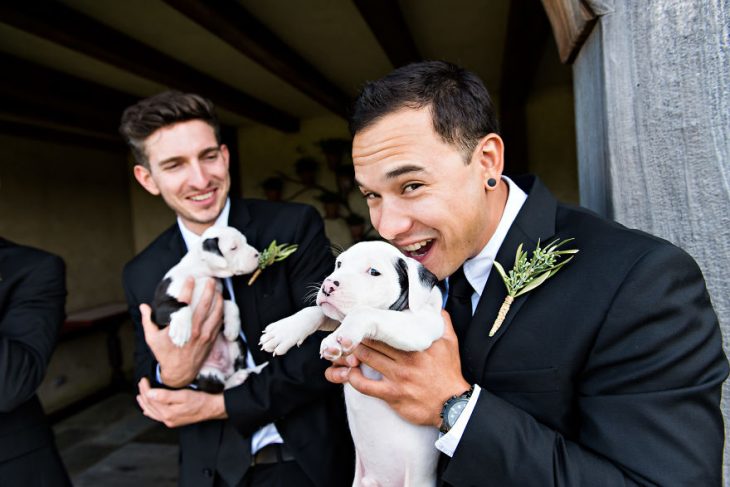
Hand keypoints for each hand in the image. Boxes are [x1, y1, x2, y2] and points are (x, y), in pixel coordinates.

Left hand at [136, 377, 226, 427]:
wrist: (211, 408)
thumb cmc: (200, 400)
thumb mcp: (183, 395)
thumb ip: (165, 395)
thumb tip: (149, 394)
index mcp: (168, 413)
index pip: (151, 399)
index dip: (145, 388)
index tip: (143, 379)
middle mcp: (167, 419)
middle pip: (150, 406)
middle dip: (143, 394)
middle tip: (141, 383)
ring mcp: (170, 421)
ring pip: (152, 412)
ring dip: (145, 403)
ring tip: (140, 395)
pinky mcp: (173, 421)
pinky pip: (157, 417)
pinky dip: (151, 412)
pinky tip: (148, 410)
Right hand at [141, 277, 222, 386]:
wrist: (179, 373)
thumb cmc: (165, 354)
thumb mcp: (152, 339)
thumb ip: (147, 321)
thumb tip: (143, 306)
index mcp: (178, 328)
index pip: (184, 303)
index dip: (188, 289)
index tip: (190, 278)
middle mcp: (193, 330)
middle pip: (204, 305)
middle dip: (208, 290)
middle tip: (211, 280)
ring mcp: (204, 335)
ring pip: (215, 313)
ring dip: (218, 299)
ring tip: (218, 289)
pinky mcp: (211, 340)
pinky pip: (219, 323)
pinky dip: (221, 312)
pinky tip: (221, 304)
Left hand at [325, 310, 469, 427]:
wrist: (453, 406)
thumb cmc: (449, 373)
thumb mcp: (450, 343)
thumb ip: (442, 322)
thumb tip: (435, 305)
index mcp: (418, 343)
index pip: (389, 326)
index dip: (372, 321)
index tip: (362, 317)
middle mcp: (407, 357)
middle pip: (373, 340)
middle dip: (358, 335)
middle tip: (347, 332)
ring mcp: (398, 376)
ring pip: (366, 358)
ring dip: (352, 352)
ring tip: (344, 348)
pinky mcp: (393, 394)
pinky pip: (365, 385)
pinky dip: (353, 377)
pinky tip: (349, 372)